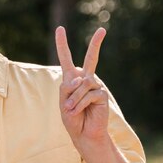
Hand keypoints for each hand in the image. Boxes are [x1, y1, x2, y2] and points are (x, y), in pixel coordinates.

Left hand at [55, 26, 109, 148]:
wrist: (83, 134)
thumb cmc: (72, 118)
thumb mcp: (62, 102)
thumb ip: (67, 88)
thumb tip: (81, 78)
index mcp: (72, 79)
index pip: (66, 59)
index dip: (62, 44)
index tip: (60, 29)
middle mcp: (86, 79)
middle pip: (91, 59)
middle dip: (96, 44)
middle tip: (102, 30)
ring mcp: (96, 85)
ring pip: (82, 84)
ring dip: (73, 99)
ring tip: (70, 110)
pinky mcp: (102, 94)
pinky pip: (88, 94)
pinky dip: (79, 104)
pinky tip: (78, 111)